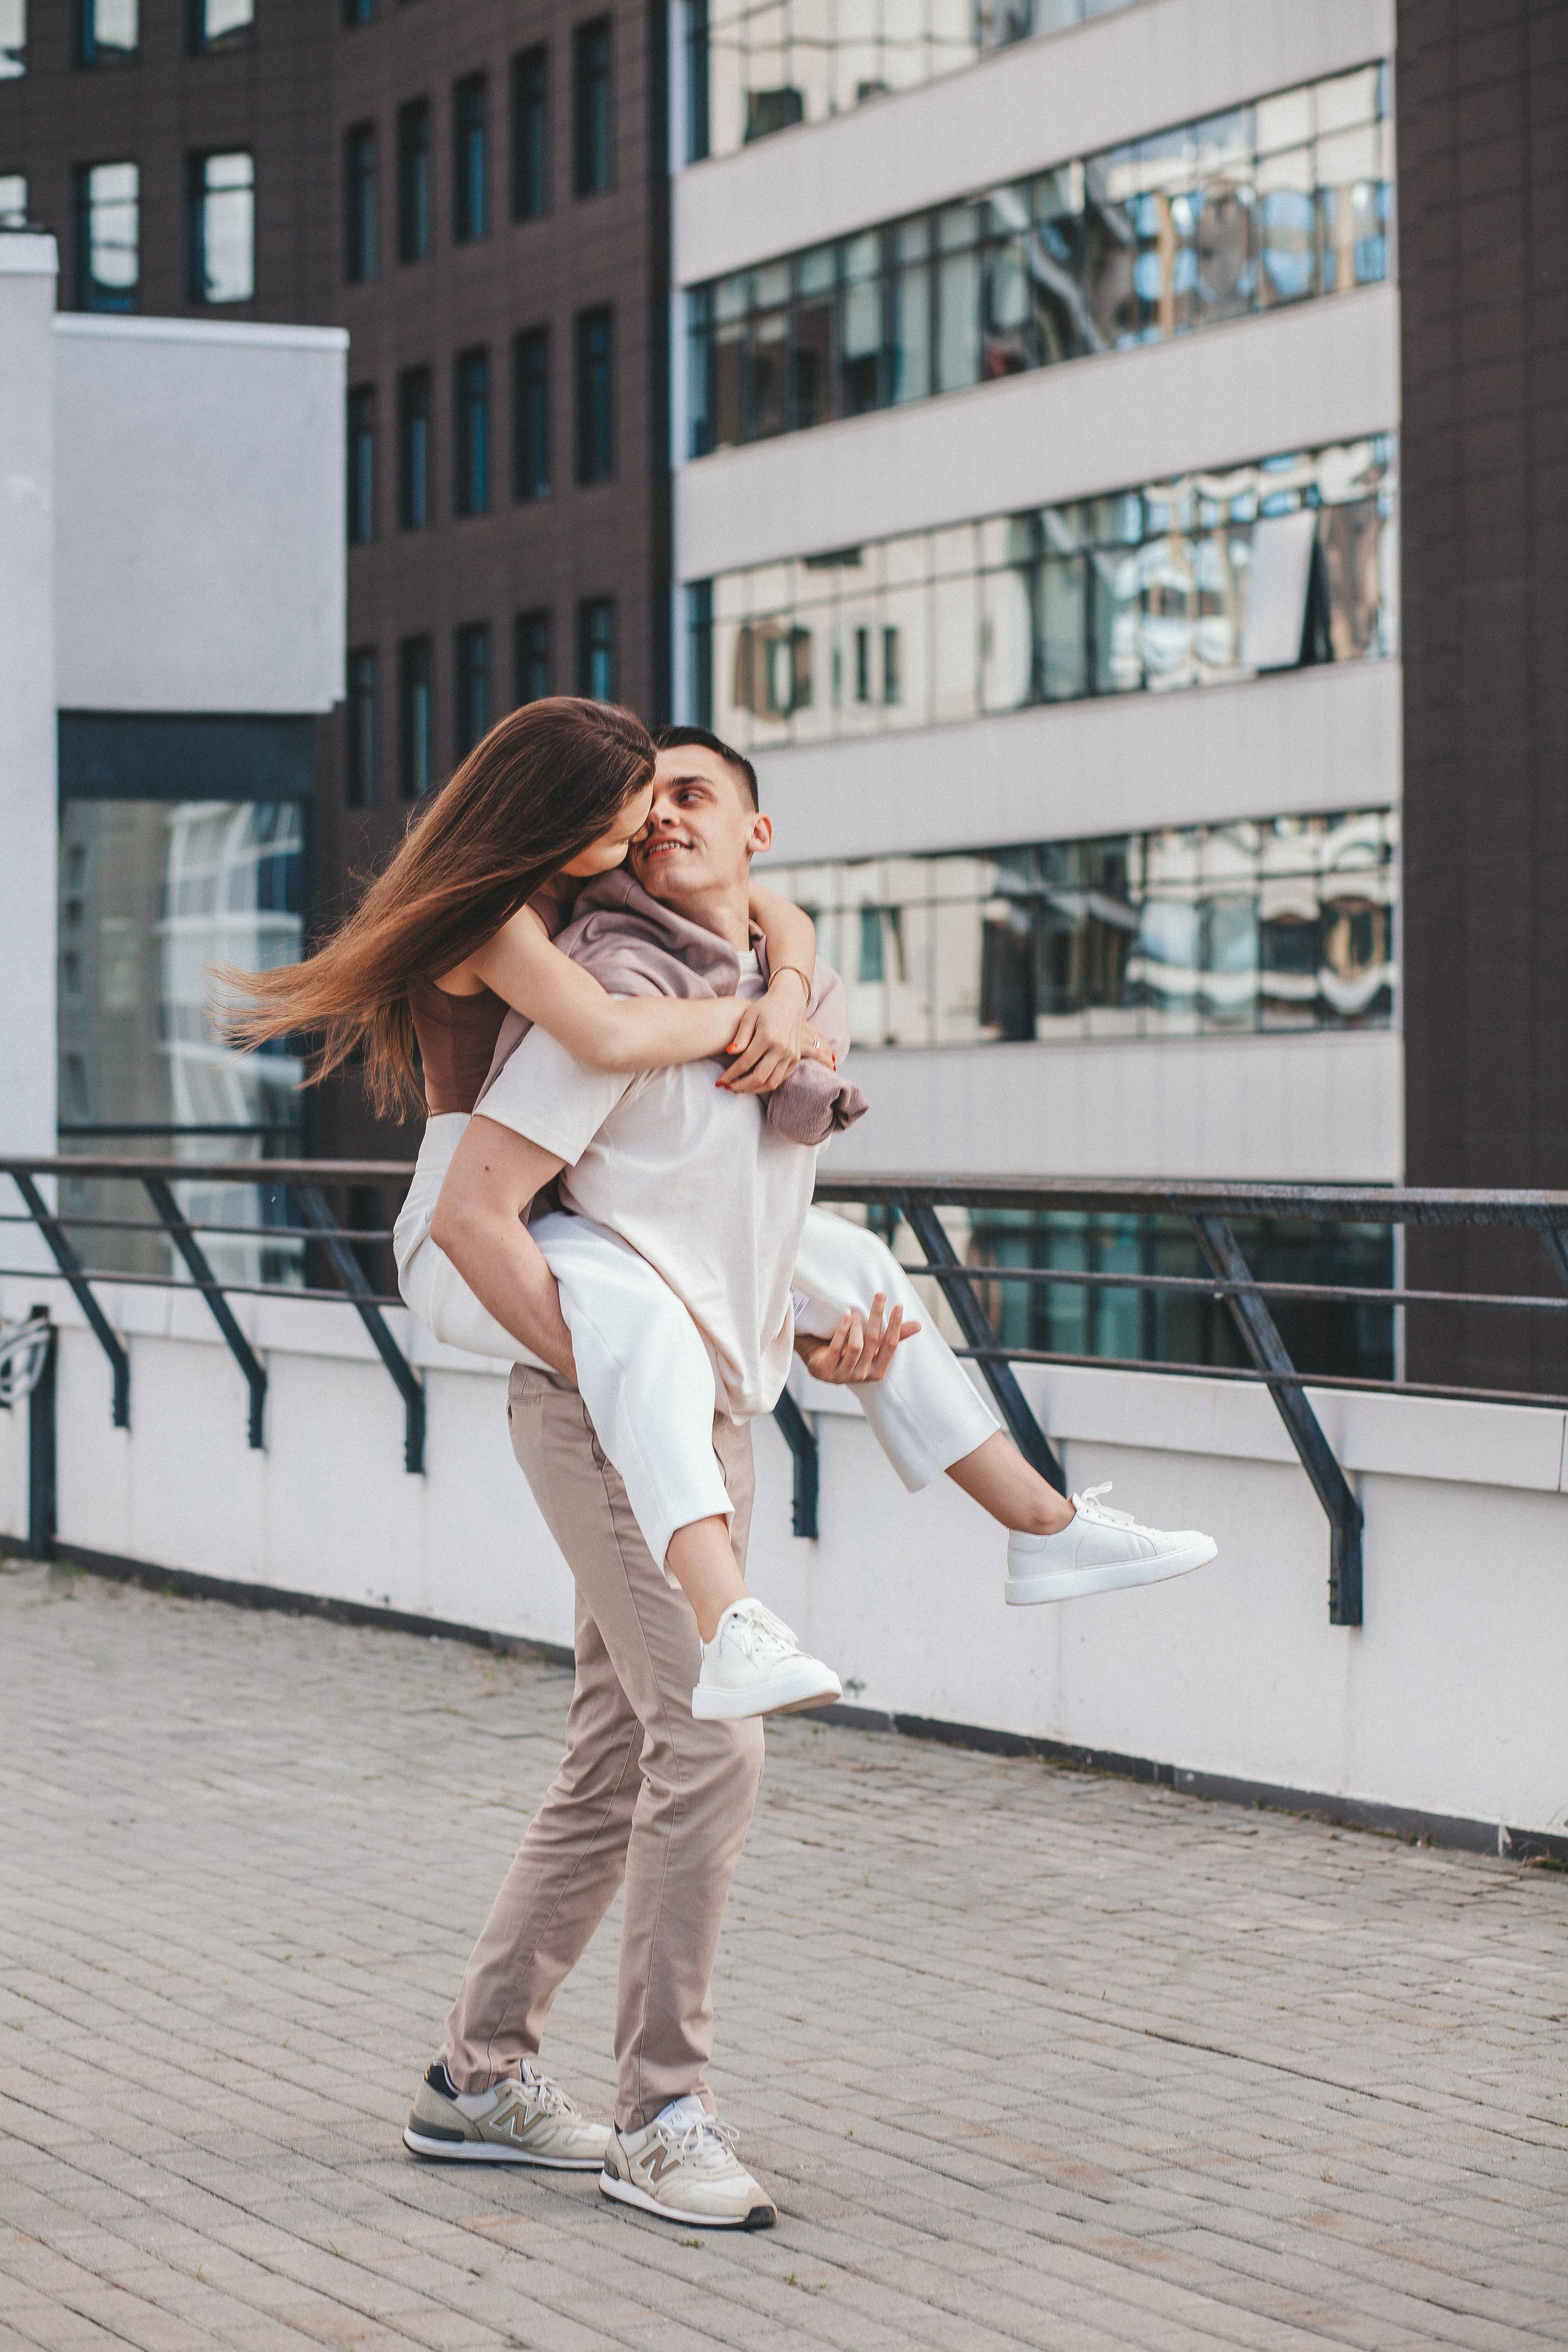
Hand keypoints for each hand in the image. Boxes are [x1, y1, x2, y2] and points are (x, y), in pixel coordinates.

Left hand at [722, 975, 835, 1095]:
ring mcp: (791, 1054)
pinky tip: (755, 1084)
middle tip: (728, 1087)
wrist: (790, 1000)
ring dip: (754, 1090)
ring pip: (772, 1082)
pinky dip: (767, 1084)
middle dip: (741, 1086)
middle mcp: (781, 1048)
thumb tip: (730, 1053)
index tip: (720, 1081)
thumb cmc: (765, 1007)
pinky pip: (782, 1078)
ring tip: (740, 1089)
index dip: (731, 1075)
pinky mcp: (796, 1057)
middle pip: (759, 1077)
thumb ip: (741, 1036)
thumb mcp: (749, 1016)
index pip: (745, 1063)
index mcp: (767, 1036)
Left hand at [796, 1294, 918, 1383]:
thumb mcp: (873, 1345)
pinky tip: (846, 1318)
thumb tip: (918, 1325)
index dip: (895, 1326)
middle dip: (877, 1316)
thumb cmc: (851, 1351)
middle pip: (873, 1342)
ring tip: (855, 1313)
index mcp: (878, 1370)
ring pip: (856, 1347)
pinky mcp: (826, 1371)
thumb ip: (894, 1336)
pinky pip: (837, 1349)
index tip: (898, 1306)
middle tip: (880, 1296)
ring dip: (857, 1326)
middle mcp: (863, 1375)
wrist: (821, 1362)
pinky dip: (843, 1331)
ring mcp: (844, 1375)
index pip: (890, 1346)